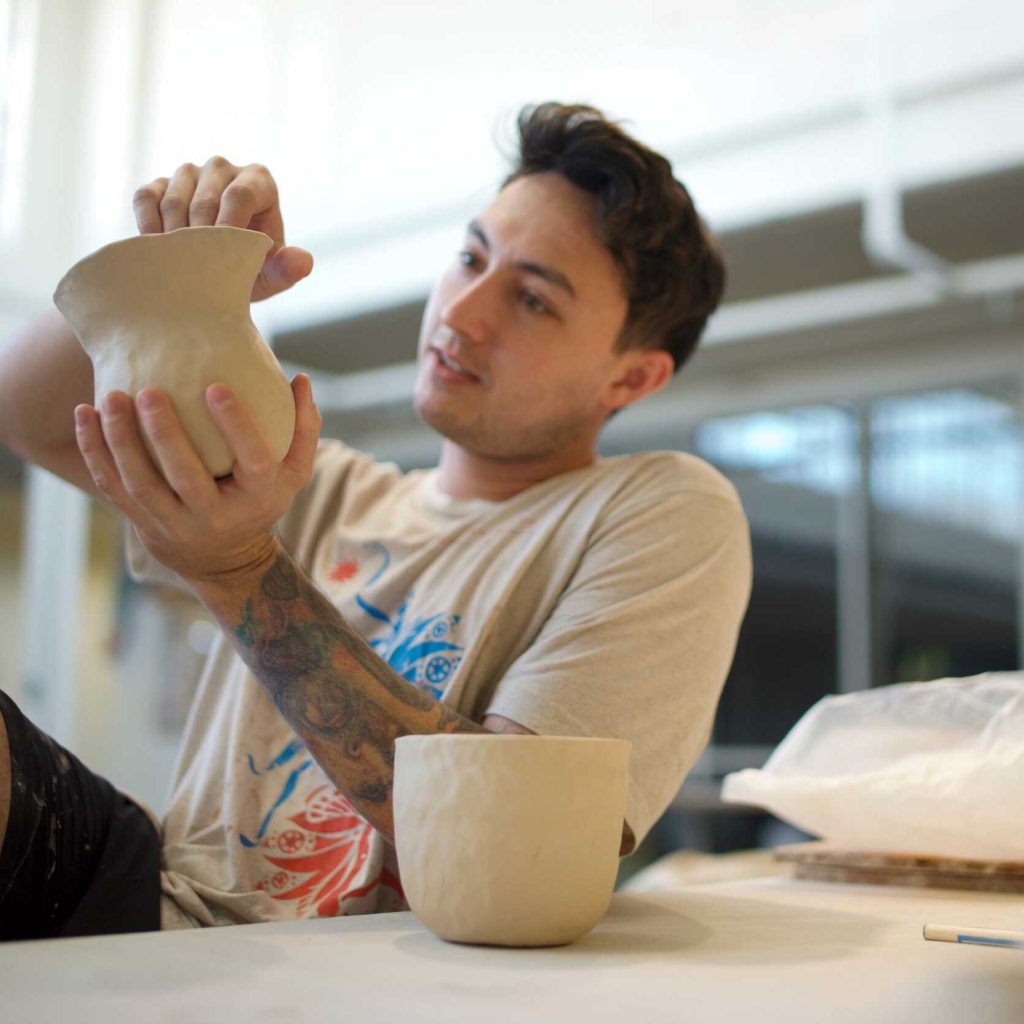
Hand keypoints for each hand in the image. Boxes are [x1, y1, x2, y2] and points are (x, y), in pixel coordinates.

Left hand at [73, 373, 321, 583]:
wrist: (224, 560)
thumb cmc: (259, 500)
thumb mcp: (293, 474)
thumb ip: (302, 428)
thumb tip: (301, 379)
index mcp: (257, 498)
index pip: (251, 463)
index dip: (236, 426)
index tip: (216, 387)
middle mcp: (216, 516)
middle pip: (186, 476)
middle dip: (164, 434)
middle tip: (148, 391)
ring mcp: (175, 524)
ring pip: (142, 485)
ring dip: (121, 441)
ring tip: (110, 399)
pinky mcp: (143, 522)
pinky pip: (113, 488)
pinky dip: (95, 452)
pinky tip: (84, 414)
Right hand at [131, 156, 312, 301]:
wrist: (215, 272)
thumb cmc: (251, 270)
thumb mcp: (271, 275)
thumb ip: (286, 269)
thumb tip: (303, 261)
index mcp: (259, 180)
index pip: (241, 195)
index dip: (229, 227)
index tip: (221, 258)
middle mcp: (223, 168)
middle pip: (205, 198)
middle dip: (200, 237)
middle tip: (197, 270)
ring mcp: (189, 172)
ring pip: (174, 198)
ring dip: (173, 235)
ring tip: (179, 265)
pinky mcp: (160, 183)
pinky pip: (146, 198)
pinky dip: (148, 225)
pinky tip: (156, 249)